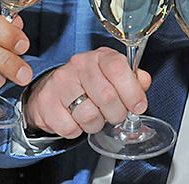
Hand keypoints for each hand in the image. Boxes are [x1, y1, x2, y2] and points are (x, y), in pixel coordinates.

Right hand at [23, 46, 151, 137]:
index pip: (118, 68)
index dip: (132, 91)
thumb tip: (143, 82)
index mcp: (100, 57)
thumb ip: (132, 79)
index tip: (138, 106)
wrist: (53, 89)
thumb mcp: (113, 76)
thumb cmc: (89, 84)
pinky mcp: (46, 101)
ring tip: (94, 117)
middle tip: (115, 115)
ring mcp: (60, 82)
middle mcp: (79, 64)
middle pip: (107, 96)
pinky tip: (76, 120)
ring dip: (96, 124)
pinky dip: (76, 131)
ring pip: (89, 115)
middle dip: (116, 114)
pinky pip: (69, 127)